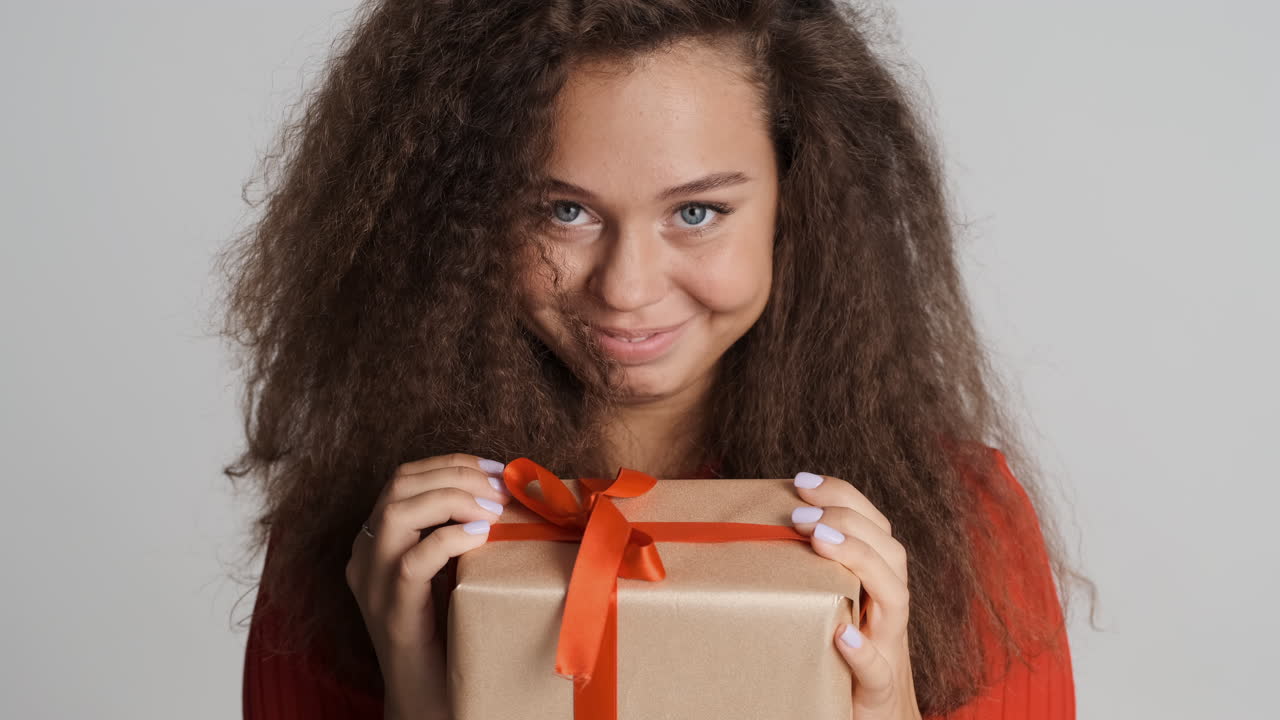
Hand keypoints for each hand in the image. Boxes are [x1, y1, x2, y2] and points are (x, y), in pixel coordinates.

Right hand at [345, 453, 511, 719]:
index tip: (497, 469)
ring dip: (453, 500)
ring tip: (492, 509)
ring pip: (397, 514)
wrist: (429, 694)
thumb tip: (508, 494)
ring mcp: (372, 583)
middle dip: (456, 475)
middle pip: (399, 486)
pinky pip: (412, 561)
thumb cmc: (448, 630)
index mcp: (375, 541)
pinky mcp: (391, 610)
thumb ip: (460, 532)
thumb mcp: (450, 570)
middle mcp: (364, 555)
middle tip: (501, 489)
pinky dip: (448, 540)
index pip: (405, 478)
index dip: (452, 464)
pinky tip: (480, 536)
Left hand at [791, 471, 922, 719]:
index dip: (845, 497)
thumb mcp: (823, 607)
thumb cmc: (838, 658)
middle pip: (890, 552)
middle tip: (799, 515)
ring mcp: (888, 648)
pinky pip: (878, 669)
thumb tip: (750, 534)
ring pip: (895, 598)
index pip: (874, 527)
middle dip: (848, 521)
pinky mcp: (877, 690)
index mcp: (874, 585)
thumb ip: (803, 574)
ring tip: (820, 542)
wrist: (873, 719)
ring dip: (859, 562)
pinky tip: (842, 634)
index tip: (802, 481)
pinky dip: (863, 650)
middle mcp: (886, 610)